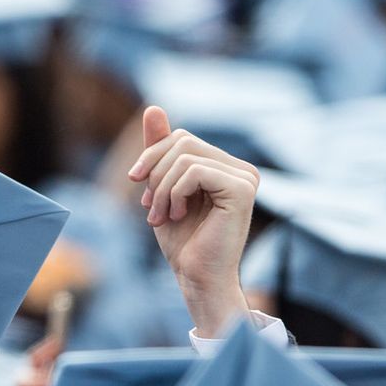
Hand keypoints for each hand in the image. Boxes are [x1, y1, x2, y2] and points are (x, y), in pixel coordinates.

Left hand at [127, 106, 257, 337]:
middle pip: (182, 140)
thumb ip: (160, 150)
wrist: (197, 278)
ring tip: (160, 216)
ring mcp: (245, 176)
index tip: (140, 188)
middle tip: (149, 208)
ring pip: (184, 156)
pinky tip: (177, 214)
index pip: (180, 137)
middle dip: (154, 172)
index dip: (152, 157)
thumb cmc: (182, 240)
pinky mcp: (242, 189)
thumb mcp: (161, 188)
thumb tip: (153, 107)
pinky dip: (174, 192)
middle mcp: (241, 168)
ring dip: (161, 189)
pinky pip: (194, 170)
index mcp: (225, 166)